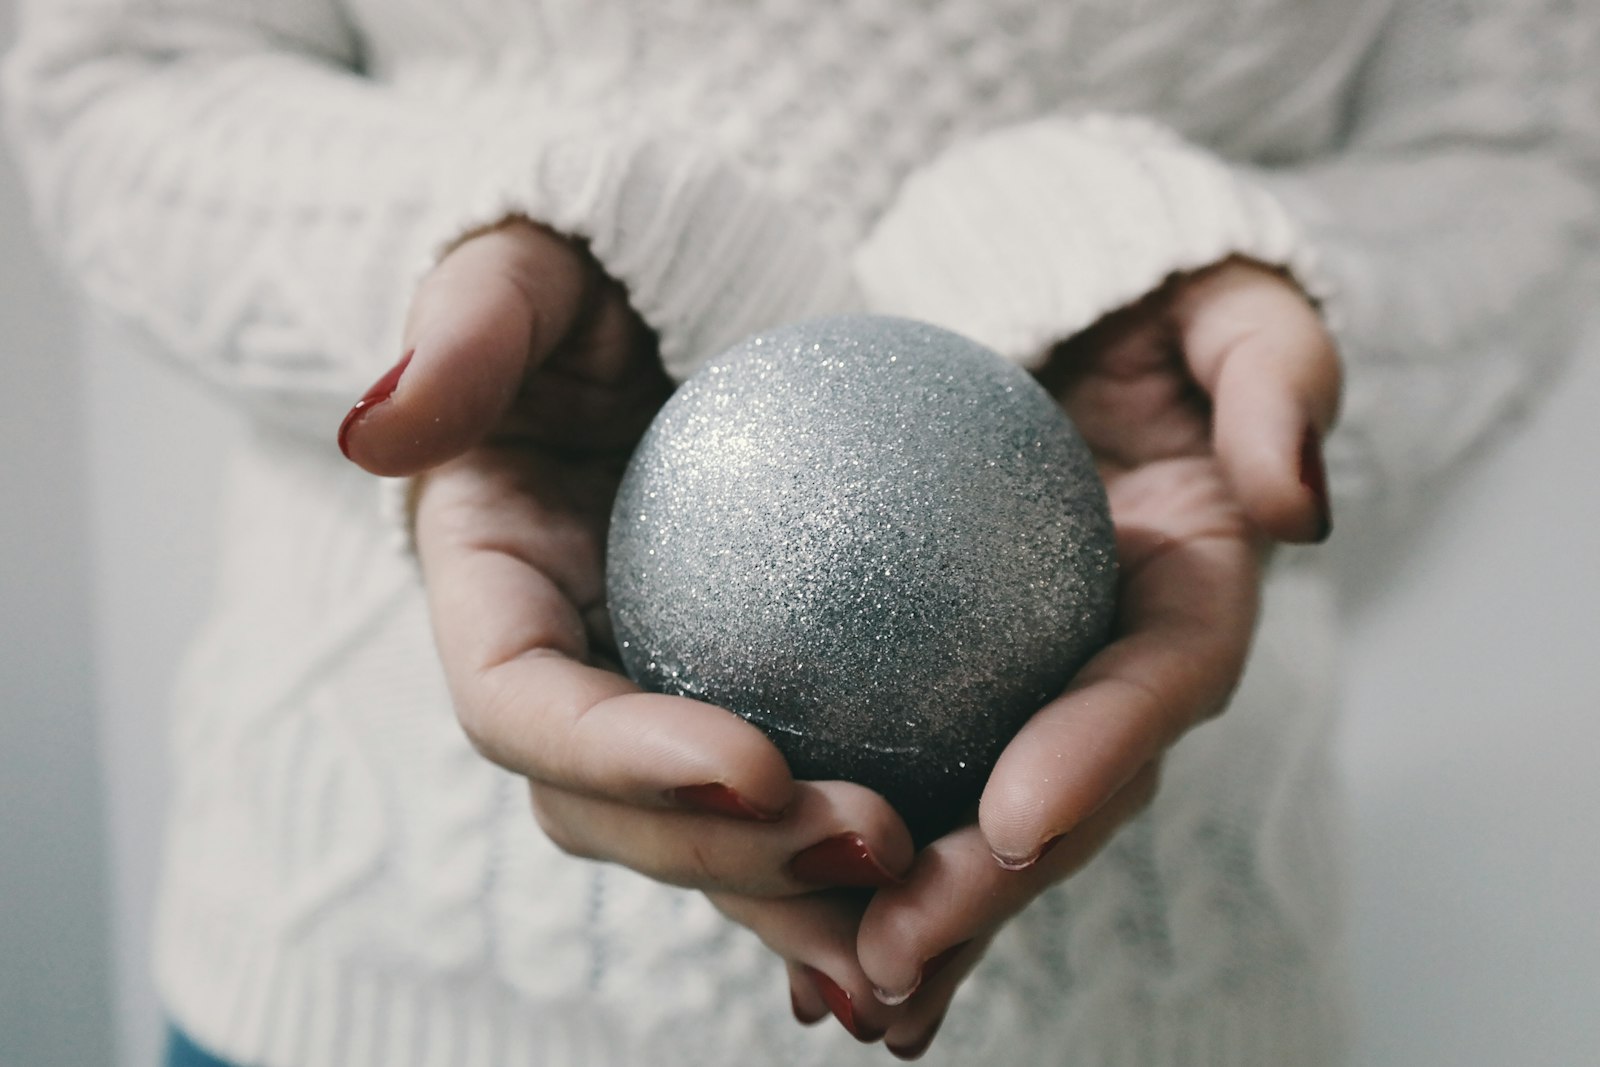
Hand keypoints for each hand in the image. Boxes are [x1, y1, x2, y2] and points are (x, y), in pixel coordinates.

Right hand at [339, 219, 914, 896]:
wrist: (692, 307)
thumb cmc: (605, 273)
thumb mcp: (531, 265)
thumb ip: (466, 331)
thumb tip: (381, 431)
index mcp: (490, 594)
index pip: (522, 707)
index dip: (619, 759)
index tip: (753, 763)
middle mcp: (561, 674)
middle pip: (614, 815)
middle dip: (729, 857)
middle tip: (873, 840)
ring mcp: (651, 702)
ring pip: (707, 840)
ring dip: (801, 890)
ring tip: (923, 896)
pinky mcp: (744, 703)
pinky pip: (797, 794)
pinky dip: (859, 848)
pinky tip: (965, 865)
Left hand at [720, 258, 1339, 1056]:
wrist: (1050, 300)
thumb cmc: (1142, 286)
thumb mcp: (1229, 298)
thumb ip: (1275, 378)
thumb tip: (1289, 506)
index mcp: (1189, 587)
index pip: (1157, 683)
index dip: (1095, 754)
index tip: (1010, 818)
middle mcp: (1112, 662)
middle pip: (1062, 795)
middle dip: (986, 889)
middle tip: (895, 951)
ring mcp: (1027, 684)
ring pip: (973, 820)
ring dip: (910, 907)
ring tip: (829, 978)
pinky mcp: (946, 685)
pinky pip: (891, 770)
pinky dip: (835, 847)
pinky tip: (770, 906)